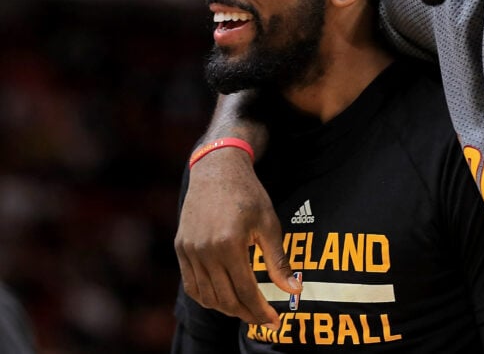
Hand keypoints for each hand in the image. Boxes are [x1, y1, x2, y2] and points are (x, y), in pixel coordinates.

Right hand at [174, 147, 299, 328]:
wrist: (217, 169)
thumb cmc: (248, 194)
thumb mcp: (269, 225)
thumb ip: (279, 261)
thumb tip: (294, 290)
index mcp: (229, 245)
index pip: (246, 291)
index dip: (261, 311)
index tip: (275, 322)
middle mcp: (205, 251)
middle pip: (226, 298)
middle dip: (246, 314)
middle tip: (263, 320)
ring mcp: (189, 250)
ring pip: (207, 296)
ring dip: (227, 309)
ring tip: (246, 311)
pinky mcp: (180, 247)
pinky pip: (192, 284)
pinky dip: (206, 298)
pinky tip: (222, 299)